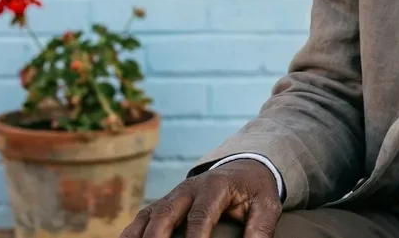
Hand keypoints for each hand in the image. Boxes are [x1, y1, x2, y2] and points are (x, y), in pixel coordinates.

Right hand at [120, 159, 280, 237]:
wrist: (244, 167)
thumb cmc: (255, 190)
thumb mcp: (267, 205)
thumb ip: (261, 229)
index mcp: (214, 187)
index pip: (200, 216)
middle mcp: (188, 189)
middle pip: (165, 213)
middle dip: (157, 237)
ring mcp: (172, 196)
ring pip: (148, 215)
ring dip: (138, 236)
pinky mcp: (163, 204)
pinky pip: (142, 218)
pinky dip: (131, 233)